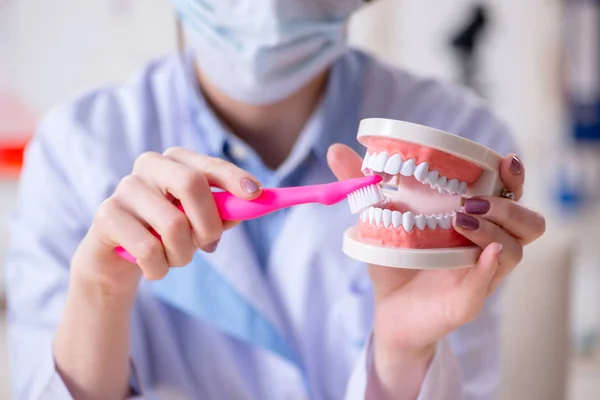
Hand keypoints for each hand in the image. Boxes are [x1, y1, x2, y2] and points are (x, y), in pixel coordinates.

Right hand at [71, 147, 261, 295]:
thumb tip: (253, 203)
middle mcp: (149, 165)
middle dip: (209, 223)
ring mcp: (125, 188)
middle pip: (191, 184)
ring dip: (182, 255)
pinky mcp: (106, 215)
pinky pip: (148, 250)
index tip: (256, 195)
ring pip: (173, 225)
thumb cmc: (167, 234)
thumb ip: (225, 212)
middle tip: (209, 245)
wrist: (119, 259)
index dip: (233, 178)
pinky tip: (153, 267)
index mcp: (176, 161)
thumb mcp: (199, 223)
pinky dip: (159, 268)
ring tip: (173, 258)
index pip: (209, 165)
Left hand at [327, 144, 544, 398]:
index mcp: (474, 221)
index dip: (514, 176)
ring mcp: (481, 274)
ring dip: (495, 229)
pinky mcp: (468, 300)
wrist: (388, 310)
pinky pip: (488, 282)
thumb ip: (361, 184)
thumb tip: (335, 149)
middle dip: (508, 205)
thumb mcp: (377, 219)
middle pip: (528, 223)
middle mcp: (486, 246)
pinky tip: (482, 250)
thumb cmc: (394, 261)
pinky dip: (488, 265)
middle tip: (469, 202)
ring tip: (460, 221)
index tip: (503, 160)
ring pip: (514, 250)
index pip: (510, 195)